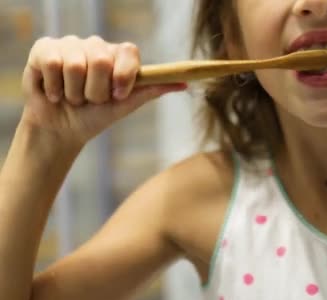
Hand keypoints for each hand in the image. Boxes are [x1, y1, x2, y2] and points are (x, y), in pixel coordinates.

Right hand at [20, 35, 186, 147]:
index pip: (128, 51)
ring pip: (75, 65)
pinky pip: (52, 62)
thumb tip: (184, 83)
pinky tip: (54, 92)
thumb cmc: (96, 116)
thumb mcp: (126, 106)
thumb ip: (151, 90)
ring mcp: (70, 44)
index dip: (124, 75)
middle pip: (101, 61)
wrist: (62, 130)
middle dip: (95, 91)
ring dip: (73, 93)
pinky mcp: (45, 48)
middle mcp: (96, 46)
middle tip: (90, 100)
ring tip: (72, 97)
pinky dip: (54, 87)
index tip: (118, 95)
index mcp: (118, 56)